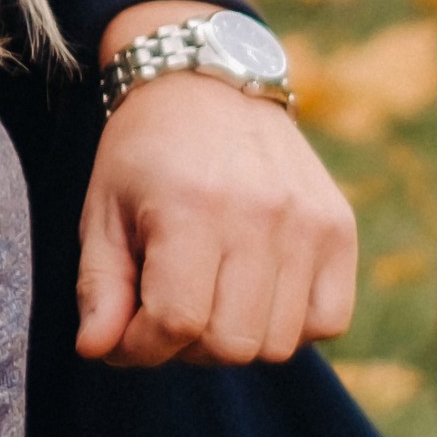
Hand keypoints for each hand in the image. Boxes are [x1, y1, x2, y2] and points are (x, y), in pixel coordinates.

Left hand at [76, 3, 357, 368]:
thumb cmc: (145, 156)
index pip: (176, 323)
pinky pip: (327, 321)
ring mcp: (308, 222)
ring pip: (279, 345)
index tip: (125, 331)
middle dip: (186, 347)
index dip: (141, 346)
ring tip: (210, 300)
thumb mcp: (101, 213)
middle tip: (168, 310)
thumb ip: (99, 288)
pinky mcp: (340, 227)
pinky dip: (291, 325)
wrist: (208, 85)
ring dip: (237, 339)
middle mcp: (259, 215)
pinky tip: (257, 294)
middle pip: (230, 344)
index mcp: (191, 207)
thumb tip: (96, 351)